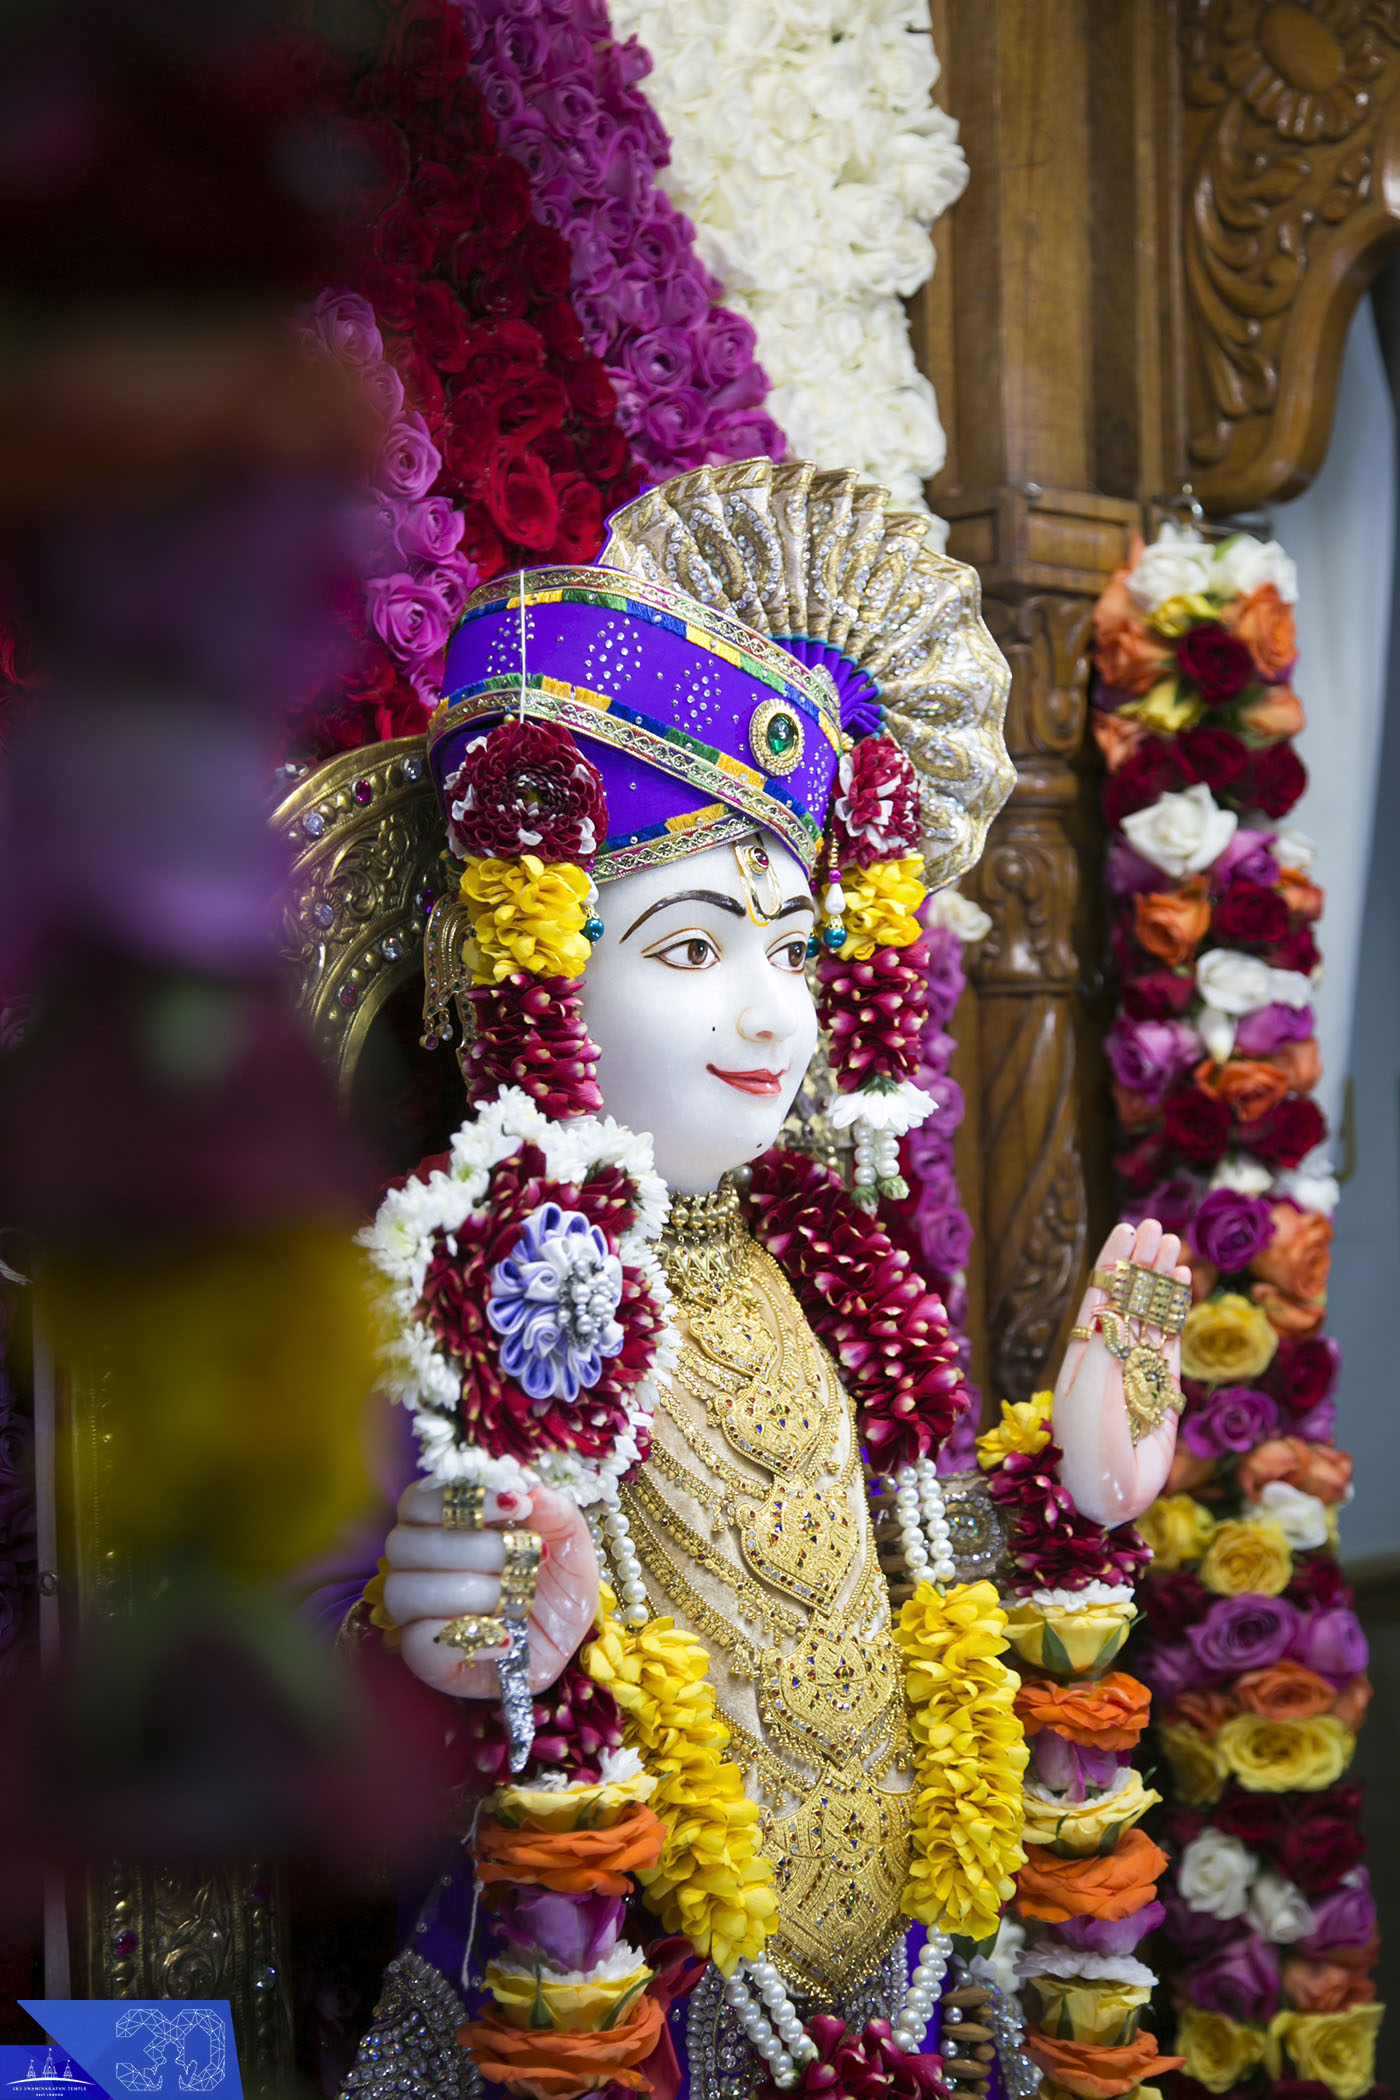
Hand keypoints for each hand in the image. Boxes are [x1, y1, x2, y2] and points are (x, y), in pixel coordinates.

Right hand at [383, 1480, 599, 1697]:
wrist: (562, 1649)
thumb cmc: (555, 1589)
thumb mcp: (572, 1548)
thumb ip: (558, 1514)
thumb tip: (530, 1491)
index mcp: (441, 1525)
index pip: (418, 1500)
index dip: (463, 1499)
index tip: (515, 1504)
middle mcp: (416, 1565)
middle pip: (407, 1542)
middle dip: (477, 1548)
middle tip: (523, 1558)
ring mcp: (414, 1613)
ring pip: (407, 1590)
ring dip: (475, 1592)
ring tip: (515, 1600)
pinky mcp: (424, 1657)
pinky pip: (420, 1643)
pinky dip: (468, 1636)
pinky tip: (504, 1637)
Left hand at [1051, 1218, 1191, 1527]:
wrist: (1103, 1499)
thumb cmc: (1084, 1447)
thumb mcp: (1088, 1392)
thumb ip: (1107, 1346)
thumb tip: (1120, 1302)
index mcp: (1080, 1355)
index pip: (1099, 1297)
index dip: (1113, 1263)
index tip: (1126, 1230)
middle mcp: (1107, 1359)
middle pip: (1127, 1300)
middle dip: (1140, 1264)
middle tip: (1156, 1225)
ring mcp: (1136, 1374)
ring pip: (1151, 1317)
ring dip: (1160, 1281)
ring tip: (1172, 1244)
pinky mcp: (1162, 1392)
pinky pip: (1170, 1343)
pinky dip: (1175, 1312)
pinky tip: (1181, 1284)